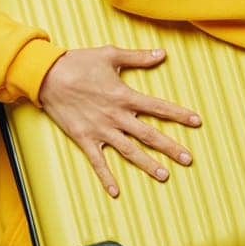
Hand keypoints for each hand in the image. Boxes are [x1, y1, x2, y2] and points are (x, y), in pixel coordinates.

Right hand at [36, 46, 202, 197]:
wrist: (47, 76)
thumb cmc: (79, 62)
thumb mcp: (110, 55)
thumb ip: (138, 57)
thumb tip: (162, 54)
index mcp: (124, 96)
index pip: (158, 107)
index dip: (179, 114)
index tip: (197, 122)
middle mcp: (116, 116)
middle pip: (149, 135)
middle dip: (170, 147)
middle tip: (188, 159)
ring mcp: (100, 130)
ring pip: (129, 150)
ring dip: (147, 164)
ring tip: (164, 176)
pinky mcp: (84, 138)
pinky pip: (97, 161)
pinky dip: (106, 177)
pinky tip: (115, 192)